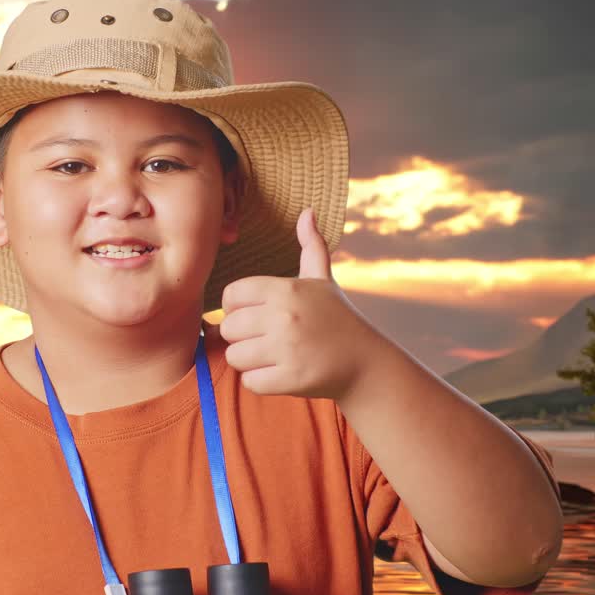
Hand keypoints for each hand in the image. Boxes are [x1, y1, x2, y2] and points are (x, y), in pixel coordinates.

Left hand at [219, 208, 365, 398]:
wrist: (365, 362)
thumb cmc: (337, 318)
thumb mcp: (323, 280)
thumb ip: (311, 247)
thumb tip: (308, 212)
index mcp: (286, 289)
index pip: (231, 295)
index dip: (237, 307)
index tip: (254, 314)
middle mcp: (285, 316)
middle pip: (229, 328)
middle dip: (241, 336)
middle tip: (264, 339)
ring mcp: (288, 348)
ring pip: (235, 356)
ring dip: (248, 360)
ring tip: (271, 356)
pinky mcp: (291, 378)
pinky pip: (250, 382)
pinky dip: (259, 381)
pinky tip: (279, 373)